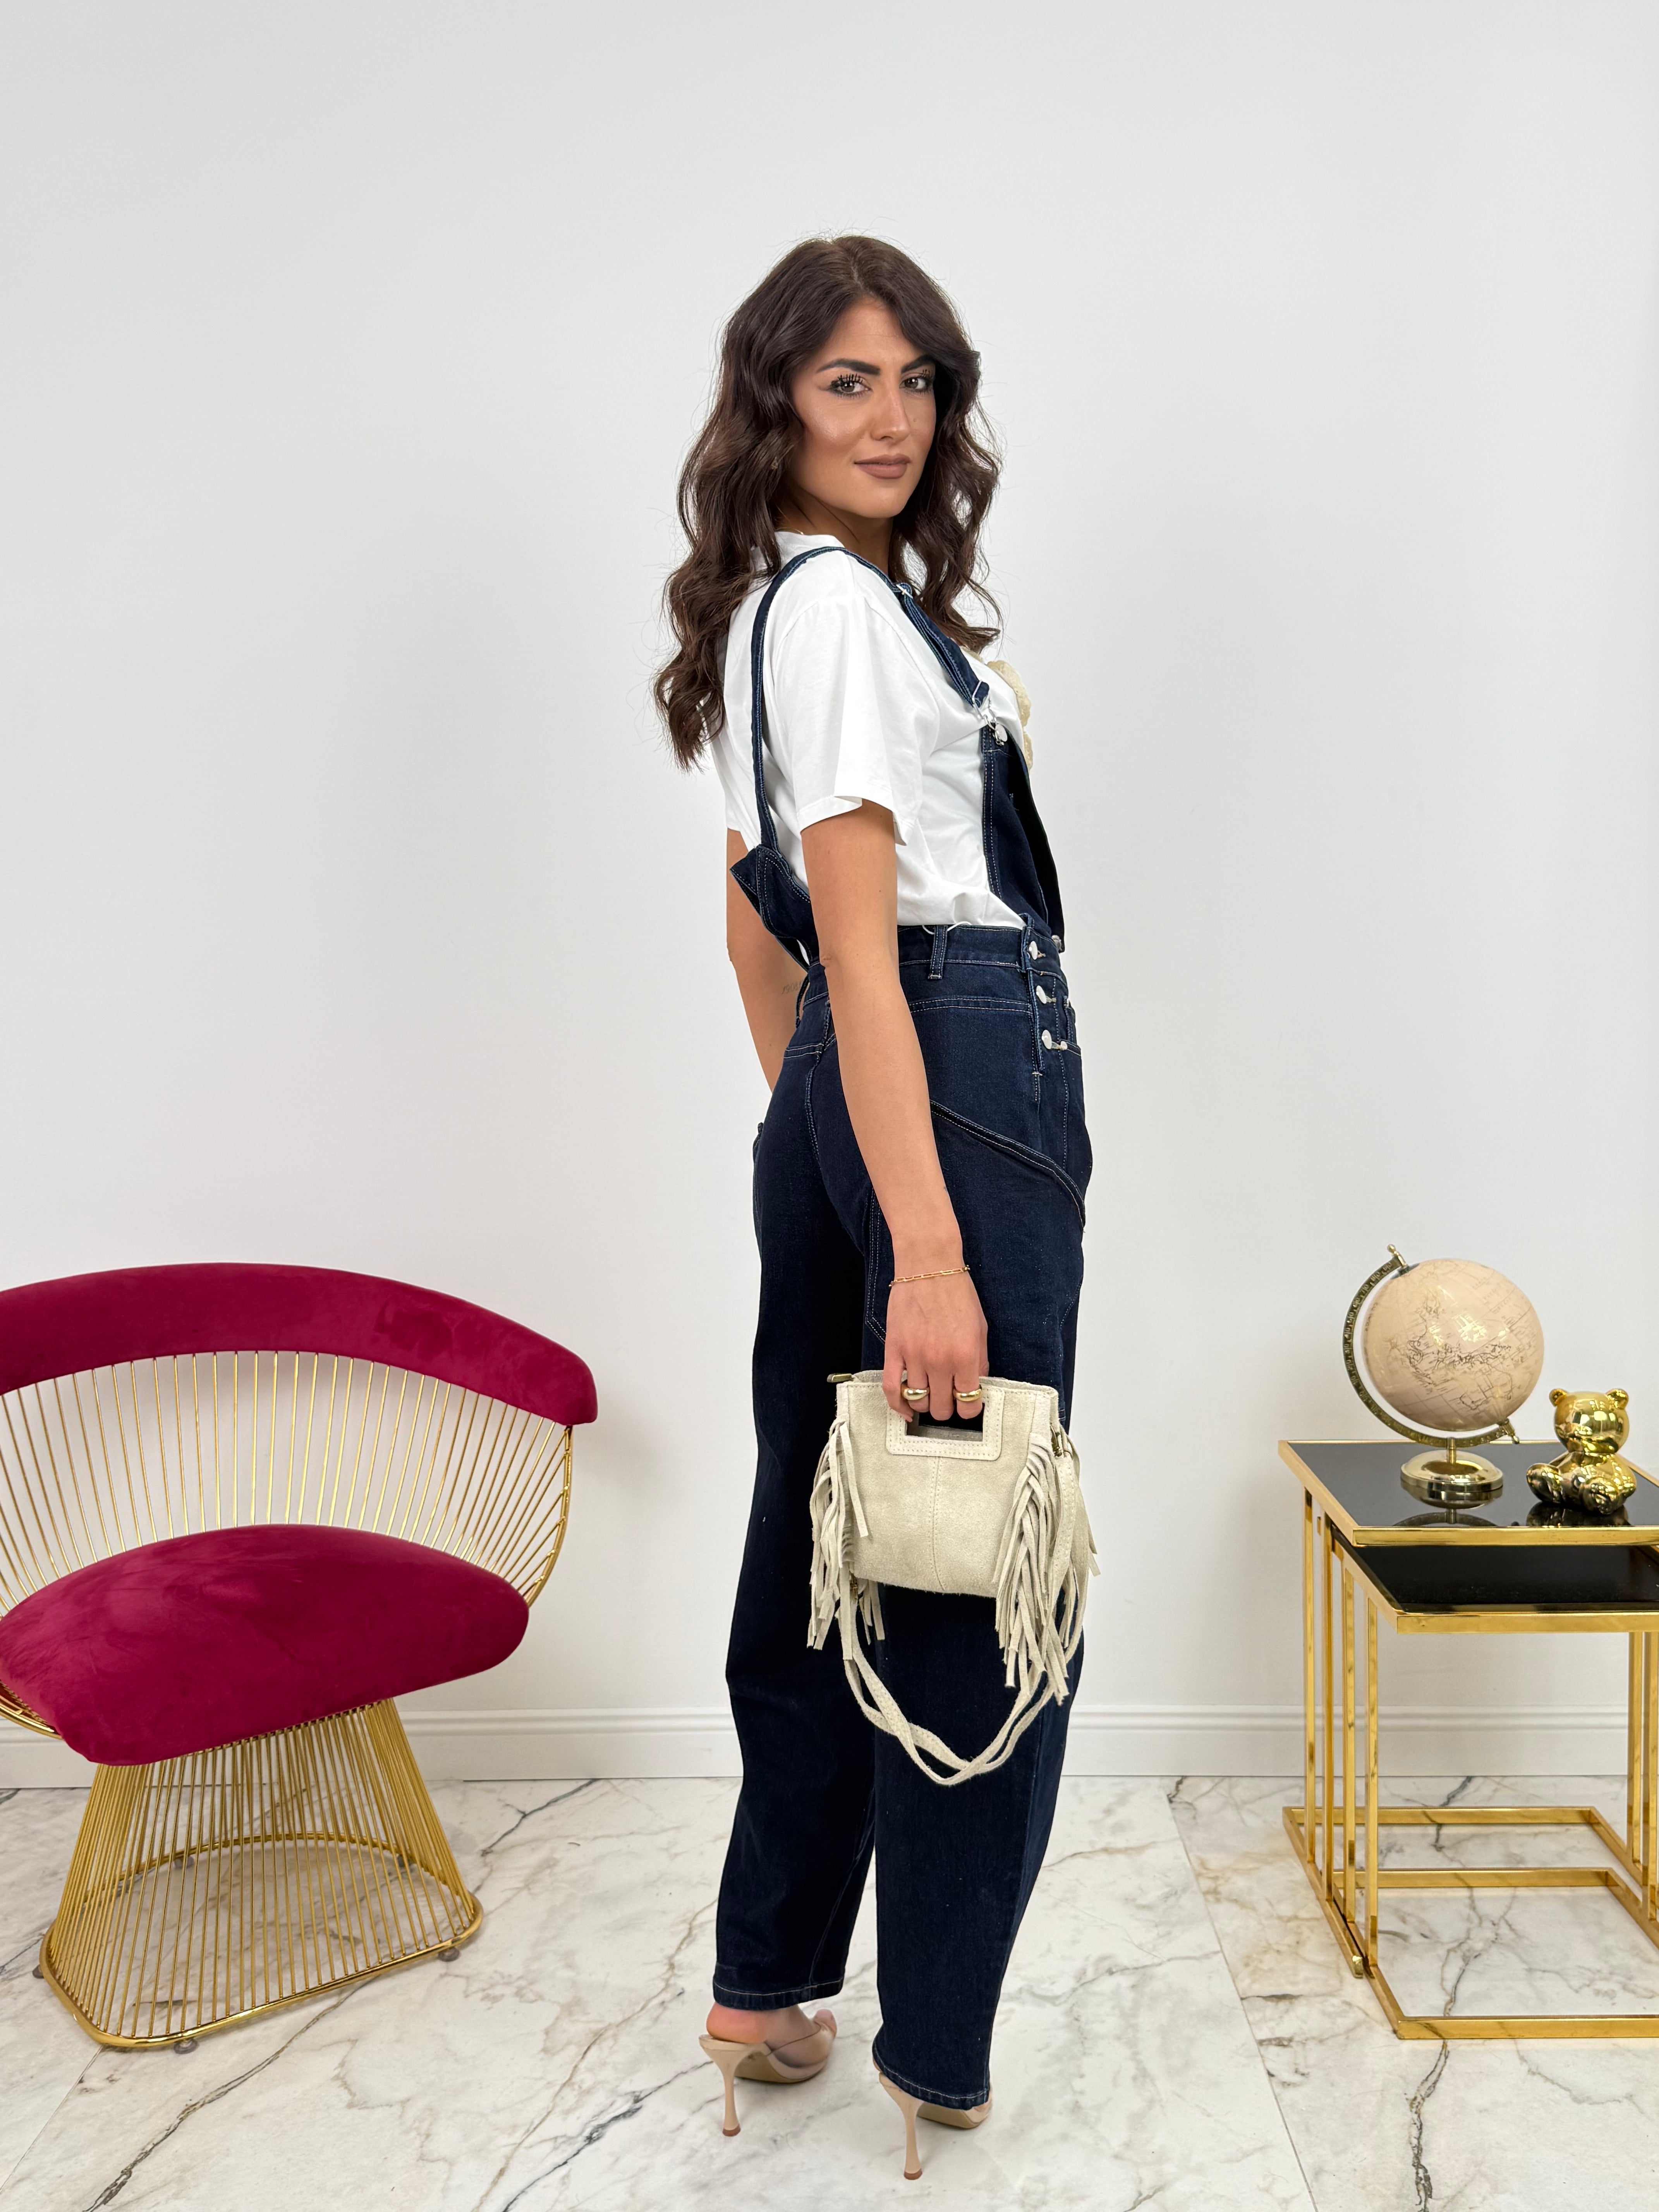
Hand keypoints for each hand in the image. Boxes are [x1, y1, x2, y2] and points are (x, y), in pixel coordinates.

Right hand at [882, 1270, 987, 1421]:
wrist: (928, 1266)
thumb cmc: (957, 1294)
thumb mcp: (980, 1328)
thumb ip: (979, 1361)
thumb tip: (974, 1386)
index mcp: (966, 1356)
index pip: (969, 1404)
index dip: (970, 1409)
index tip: (968, 1405)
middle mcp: (940, 1361)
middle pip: (941, 1408)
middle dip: (947, 1408)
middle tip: (948, 1397)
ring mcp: (914, 1357)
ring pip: (917, 1400)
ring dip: (925, 1403)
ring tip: (930, 1393)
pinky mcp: (894, 1349)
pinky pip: (891, 1388)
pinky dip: (897, 1405)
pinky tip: (905, 1409)